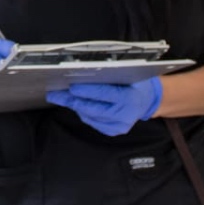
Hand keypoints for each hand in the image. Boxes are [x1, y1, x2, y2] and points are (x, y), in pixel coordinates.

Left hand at [46, 77, 163, 135]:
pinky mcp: (113, 131)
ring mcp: (119, 126)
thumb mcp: (129, 75)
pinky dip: (83, 113)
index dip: (85, 91)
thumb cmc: (137, 84)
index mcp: (129, 98)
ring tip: (61, 97)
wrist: (148, 101)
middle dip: (72, 100)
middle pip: (92, 108)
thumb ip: (110, 76)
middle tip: (55, 94)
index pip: (103, 94)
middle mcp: (124, 115)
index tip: (70, 87)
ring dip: (75, 106)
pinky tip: (76, 105)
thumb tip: (85, 73)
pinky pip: (93, 122)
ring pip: (90, 116)